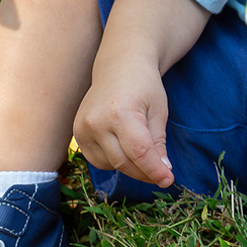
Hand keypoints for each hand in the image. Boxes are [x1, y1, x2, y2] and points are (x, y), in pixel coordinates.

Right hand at [74, 58, 175, 187]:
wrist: (119, 67)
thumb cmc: (144, 86)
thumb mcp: (158, 111)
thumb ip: (158, 143)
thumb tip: (163, 172)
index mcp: (120, 113)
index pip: (140, 153)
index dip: (155, 171)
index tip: (169, 180)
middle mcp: (96, 122)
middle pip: (124, 162)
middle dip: (145, 172)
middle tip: (163, 173)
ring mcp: (83, 129)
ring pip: (111, 164)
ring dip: (131, 167)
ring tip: (145, 153)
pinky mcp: (77, 135)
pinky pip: (99, 160)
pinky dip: (115, 160)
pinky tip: (125, 147)